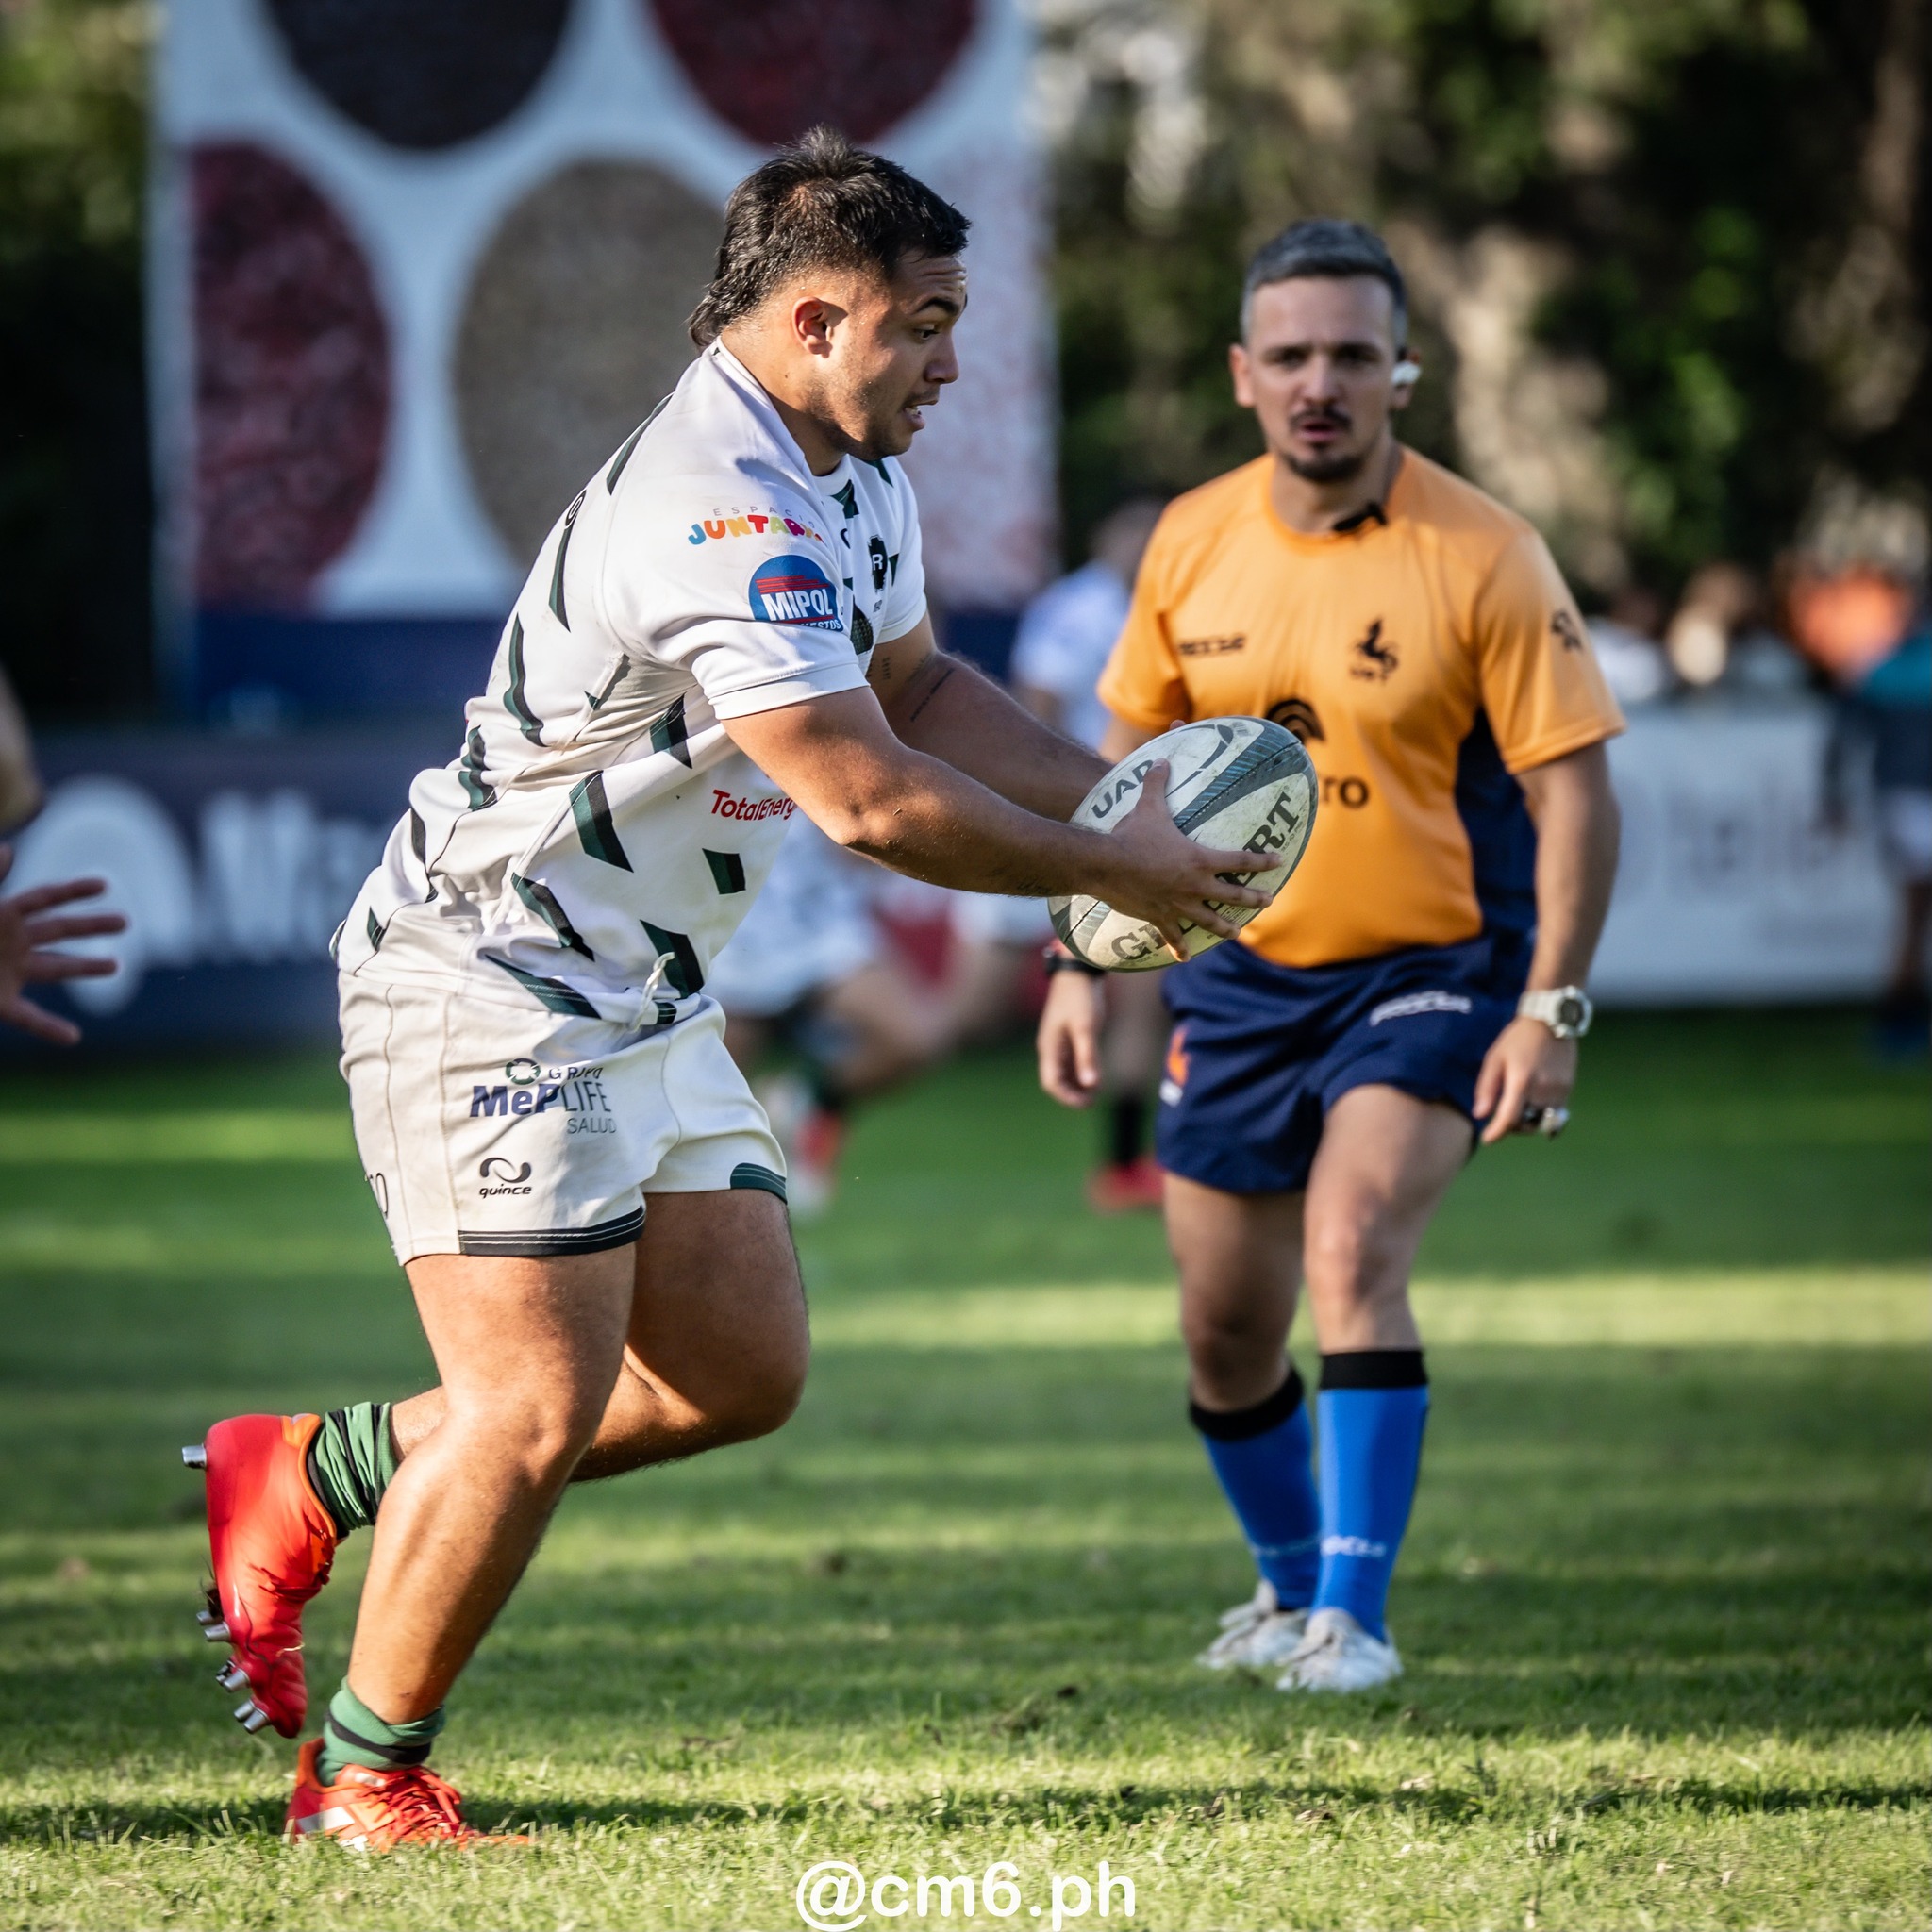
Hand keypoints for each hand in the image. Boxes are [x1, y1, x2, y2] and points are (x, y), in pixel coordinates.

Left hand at [0, 846, 127, 1045]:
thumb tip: (7, 848)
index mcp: (2, 915)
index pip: (45, 899)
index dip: (74, 891)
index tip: (104, 885)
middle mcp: (10, 942)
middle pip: (60, 931)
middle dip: (93, 926)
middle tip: (126, 921)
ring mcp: (7, 973)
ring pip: (55, 969)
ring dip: (85, 968)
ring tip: (116, 966)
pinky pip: (29, 1017)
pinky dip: (50, 1028)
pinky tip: (73, 1037)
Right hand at [1037, 969, 1103, 1106]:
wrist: (1078, 969)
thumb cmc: (1081, 997)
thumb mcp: (1086, 1028)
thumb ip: (1088, 1057)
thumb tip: (1091, 1085)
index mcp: (1050, 1047)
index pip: (1051, 1083)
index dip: (1067, 1097)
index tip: (1087, 1103)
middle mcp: (1050, 1046)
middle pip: (1055, 1080)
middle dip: (1072, 1093)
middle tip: (1092, 1101)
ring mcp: (1056, 1040)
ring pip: (1062, 1071)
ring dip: (1076, 1084)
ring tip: (1094, 1091)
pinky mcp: (1065, 1033)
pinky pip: (1068, 1060)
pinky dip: (1079, 1070)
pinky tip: (1093, 1073)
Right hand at [1097, 763, 1276, 962]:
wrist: (1106, 865)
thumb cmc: (1131, 835)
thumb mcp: (1147, 806)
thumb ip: (1157, 783)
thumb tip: (1161, 759)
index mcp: (1200, 859)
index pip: (1240, 859)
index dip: (1262, 860)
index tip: (1279, 861)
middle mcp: (1196, 885)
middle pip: (1233, 895)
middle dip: (1253, 898)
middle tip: (1268, 901)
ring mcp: (1179, 905)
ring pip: (1210, 921)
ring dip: (1225, 928)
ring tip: (1236, 933)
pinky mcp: (1159, 917)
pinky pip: (1173, 936)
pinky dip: (1179, 947)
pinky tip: (1184, 957)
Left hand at [1472, 1014, 1577, 1145]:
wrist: (1550, 1022)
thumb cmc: (1517, 1040)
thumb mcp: (1495, 1059)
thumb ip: (1486, 1088)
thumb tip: (1480, 1115)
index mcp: (1522, 1081)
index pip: (1510, 1118)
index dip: (1497, 1133)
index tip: (1487, 1139)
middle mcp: (1543, 1089)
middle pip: (1526, 1124)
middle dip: (1512, 1126)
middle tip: (1502, 1115)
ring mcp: (1559, 1090)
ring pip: (1542, 1121)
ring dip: (1529, 1121)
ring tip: (1518, 1107)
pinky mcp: (1569, 1089)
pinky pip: (1555, 1112)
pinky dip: (1541, 1112)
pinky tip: (1533, 1099)